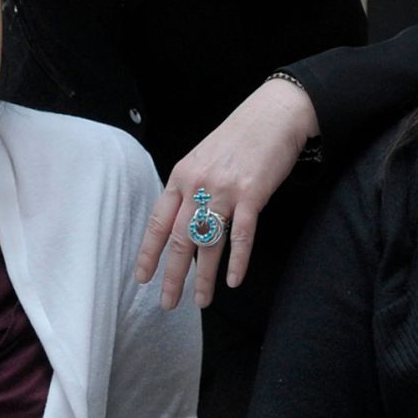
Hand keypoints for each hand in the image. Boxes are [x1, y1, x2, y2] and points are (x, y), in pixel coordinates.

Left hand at [134, 77, 318, 310]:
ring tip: (201, 301)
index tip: (143, 278)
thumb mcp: (204, 158)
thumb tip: (182, 223)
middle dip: (173, 275)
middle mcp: (198, 184)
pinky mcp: (252, 194)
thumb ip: (191, 188)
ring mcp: (225, 190)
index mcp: (181, 176)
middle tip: (168, 303)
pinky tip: (234, 281)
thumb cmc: (240, 137)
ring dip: (205, 277)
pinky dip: (238, 261)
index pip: (158, 221)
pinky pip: (242, 235)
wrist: (274, 114)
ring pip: (209, 243)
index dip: (149, 252)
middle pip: (181, 239)